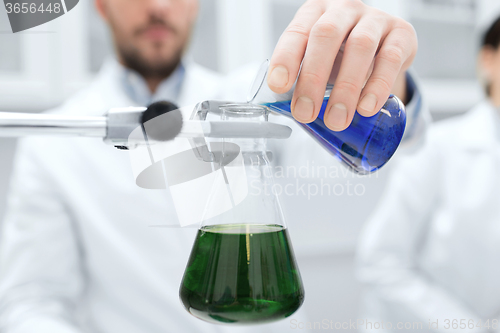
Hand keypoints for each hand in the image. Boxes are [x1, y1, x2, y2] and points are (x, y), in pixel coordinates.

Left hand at [267, 0, 416, 130]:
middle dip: (313, 77)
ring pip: (360, 46)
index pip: (297, 32)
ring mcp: (374, 19)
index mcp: (315, 14)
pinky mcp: (401, 34)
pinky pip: (391, 58)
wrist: (381, 49)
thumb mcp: (317, 63)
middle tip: (306, 112)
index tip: (279, 86)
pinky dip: (378, 86)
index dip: (286, 58)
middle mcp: (343, 10)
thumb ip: (301, 81)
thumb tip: (288, 113)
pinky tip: (367, 108)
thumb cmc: (340, 57)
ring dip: (346, 88)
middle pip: (326, 35)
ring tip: (337, 119)